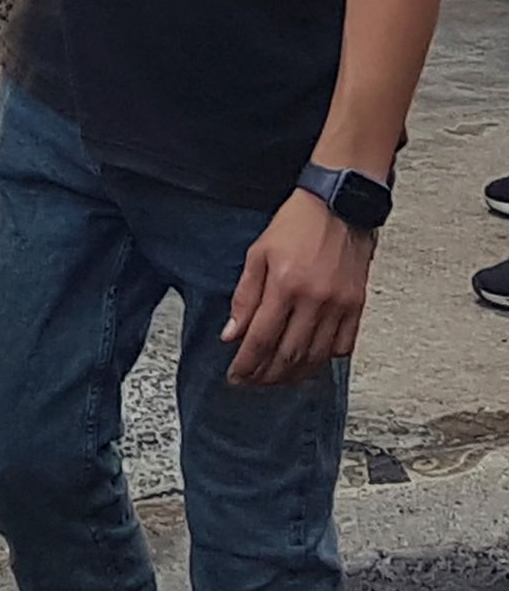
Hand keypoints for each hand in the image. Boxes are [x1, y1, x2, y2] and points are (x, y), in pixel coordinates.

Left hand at [224, 187, 373, 386]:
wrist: (339, 207)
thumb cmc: (294, 225)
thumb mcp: (257, 253)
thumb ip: (245, 296)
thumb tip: (232, 333)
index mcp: (284, 285)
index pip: (261, 338)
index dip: (246, 364)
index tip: (235, 377)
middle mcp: (315, 301)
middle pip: (288, 354)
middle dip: (266, 375)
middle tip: (251, 383)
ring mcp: (340, 307)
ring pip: (315, 356)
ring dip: (293, 374)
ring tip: (275, 380)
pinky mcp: (358, 307)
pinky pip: (343, 347)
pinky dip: (324, 361)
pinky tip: (309, 364)